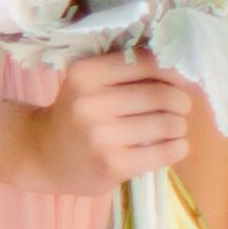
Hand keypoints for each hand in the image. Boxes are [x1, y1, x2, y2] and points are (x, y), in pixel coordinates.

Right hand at [15, 59, 200, 196]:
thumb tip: (184, 72)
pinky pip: (166, 151)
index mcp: (85, 74)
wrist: (43, 156)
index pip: (148, 63)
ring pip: (170, 123)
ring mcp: (101, 137)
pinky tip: (170, 146)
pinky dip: (178, 147)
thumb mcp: (89, 83)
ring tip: (171, 129)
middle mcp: (90, 103)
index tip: (177, 83)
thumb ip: (127, 71)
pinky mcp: (113, 165)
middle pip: (163, 95)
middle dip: (181, 102)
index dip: (172, 72)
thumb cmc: (77, 114)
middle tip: (179, 108)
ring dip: (179, 126)